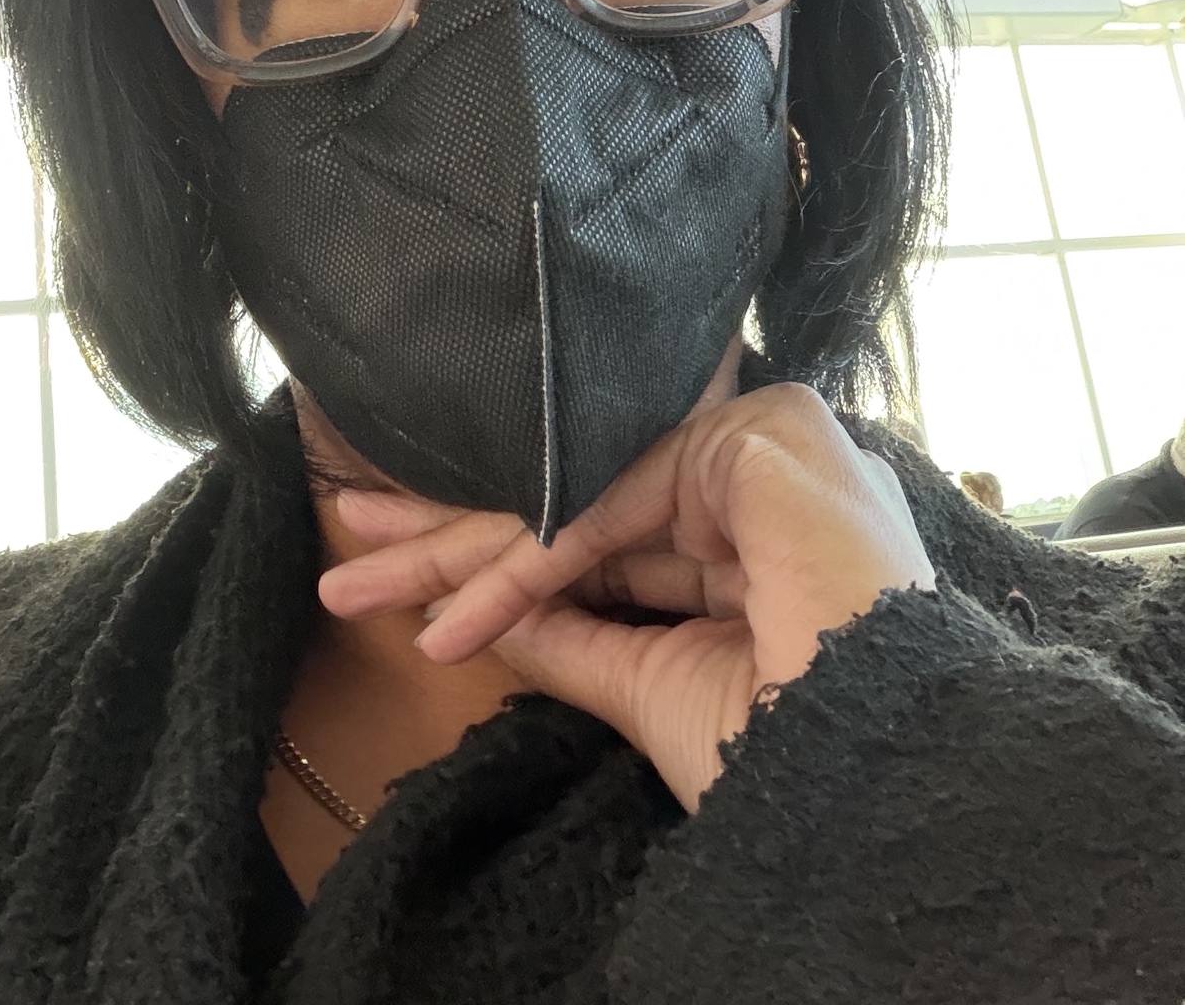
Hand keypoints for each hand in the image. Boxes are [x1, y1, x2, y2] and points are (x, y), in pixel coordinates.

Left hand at [319, 384, 934, 811]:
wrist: (876, 788)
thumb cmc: (790, 755)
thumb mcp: (655, 686)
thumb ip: (576, 632)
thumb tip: (489, 610)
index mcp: (750, 538)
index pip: (602, 533)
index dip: (496, 560)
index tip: (402, 588)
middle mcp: (758, 482)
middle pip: (577, 501)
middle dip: (453, 537)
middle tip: (351, 544)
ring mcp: (765, 449)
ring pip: (578, 492)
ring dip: (461, 548)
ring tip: (362, 580)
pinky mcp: (763, 438)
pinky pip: (612, 498)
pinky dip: (529, 561)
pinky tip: (454, 616)